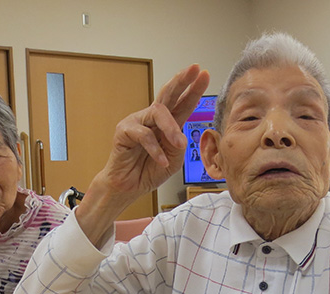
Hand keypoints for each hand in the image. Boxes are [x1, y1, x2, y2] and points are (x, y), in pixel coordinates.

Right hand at [99, 64, 210, 196]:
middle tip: (194, 69)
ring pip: (158, 113)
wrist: (129, 187)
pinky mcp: (124, 130)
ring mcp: (137, 122)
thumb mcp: (174, 160)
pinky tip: (161, 161)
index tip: (205, 75)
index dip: (193, 89)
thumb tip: (180, 135)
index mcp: (167, 124)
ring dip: (171, 129)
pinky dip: (155, 150)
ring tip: (177, 145)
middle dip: (182, 80)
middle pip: (169, 94)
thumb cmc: (149, 171)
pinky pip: (144, 135)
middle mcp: (153, 119)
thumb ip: (179, 146)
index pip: (182, 103)